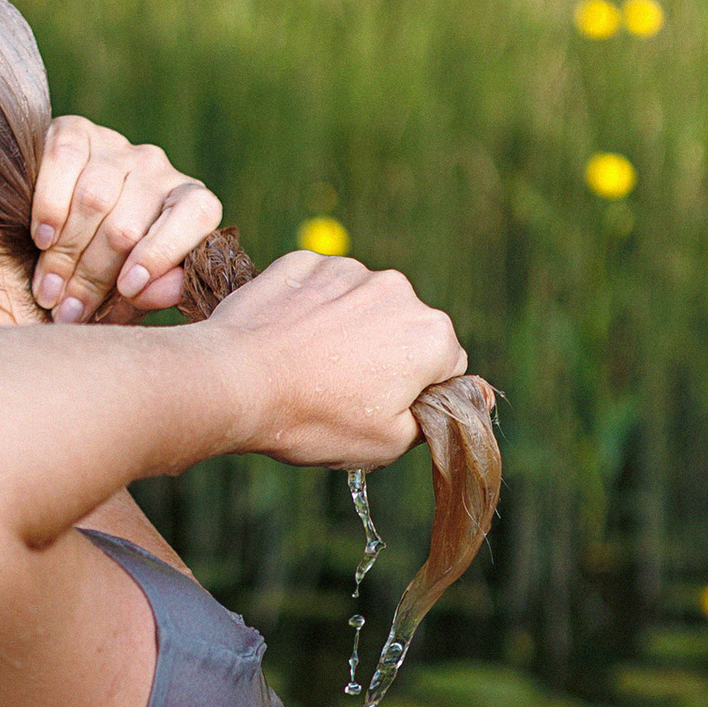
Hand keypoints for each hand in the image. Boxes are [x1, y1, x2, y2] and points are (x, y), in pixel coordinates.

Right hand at [27, 116, 225, 322]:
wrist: (56, 230)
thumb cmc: (109, 270)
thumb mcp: (134, 291)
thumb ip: (150, 292)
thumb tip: (146, 289)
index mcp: (190, 203)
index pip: (196, 215)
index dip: (162, 253)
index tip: (127, 289)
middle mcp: (158, 169)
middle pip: (128, 224)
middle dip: (93, 276)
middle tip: (68, 311)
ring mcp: (118, 148)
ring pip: (94, 199)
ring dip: (65, 253)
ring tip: (48, 291)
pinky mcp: (77, 131)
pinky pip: (65, 162)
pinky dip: (50, 205)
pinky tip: (42, 239)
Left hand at [204, 248, 479, 469]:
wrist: (235, 381)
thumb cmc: (314, 419)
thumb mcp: (386, 444)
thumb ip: (435, 420)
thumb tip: (473, 397)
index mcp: (431, 334)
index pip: (447, 366)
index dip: (418, 394)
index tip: (383, 409)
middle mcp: (398, 290)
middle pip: (405, 329)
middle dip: (384, 357)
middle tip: (340, 393)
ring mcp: (348, 269)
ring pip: (361, 306)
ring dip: (346, 331)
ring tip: (308, 368)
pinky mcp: (304, 262)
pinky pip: (319, 289)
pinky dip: (309, 311)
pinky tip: (287, 341)